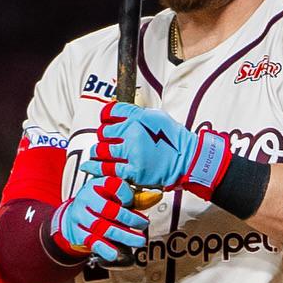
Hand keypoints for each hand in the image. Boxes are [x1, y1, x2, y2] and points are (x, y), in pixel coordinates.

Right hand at [51, 176, 148, 263]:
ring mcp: (81, 216)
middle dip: (129, 218)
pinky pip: (92, 241)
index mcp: (98, 184)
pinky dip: (104, 249)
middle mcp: (86, 198)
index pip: (113, 185)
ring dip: (123, 235)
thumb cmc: (100, 202)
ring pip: (102, 227)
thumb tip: (156, 196)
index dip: (126, 195)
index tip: (133, 202)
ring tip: (139, 241)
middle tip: (144, 224)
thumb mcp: (115, 195)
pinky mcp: (78, 233)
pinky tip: (115, 254)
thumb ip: (136, 197)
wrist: (74, 215)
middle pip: (108, 209)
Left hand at [86, 101, 224, 192]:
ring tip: (99, 154)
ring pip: (102, 151)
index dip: (105, 116)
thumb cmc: (175, 140)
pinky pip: (108, 169)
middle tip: (107, 141)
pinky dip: (98, 169)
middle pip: (103, 132)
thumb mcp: (157, 117)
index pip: (110, 112)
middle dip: (104, 137)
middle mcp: (133, 133)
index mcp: (138, 118)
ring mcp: (132, 153)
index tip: (106, 121)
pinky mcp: (134, 171)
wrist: (189, 159)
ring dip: (97, 153)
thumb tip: (122, 112)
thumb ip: (137, 114)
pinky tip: (93, 167)